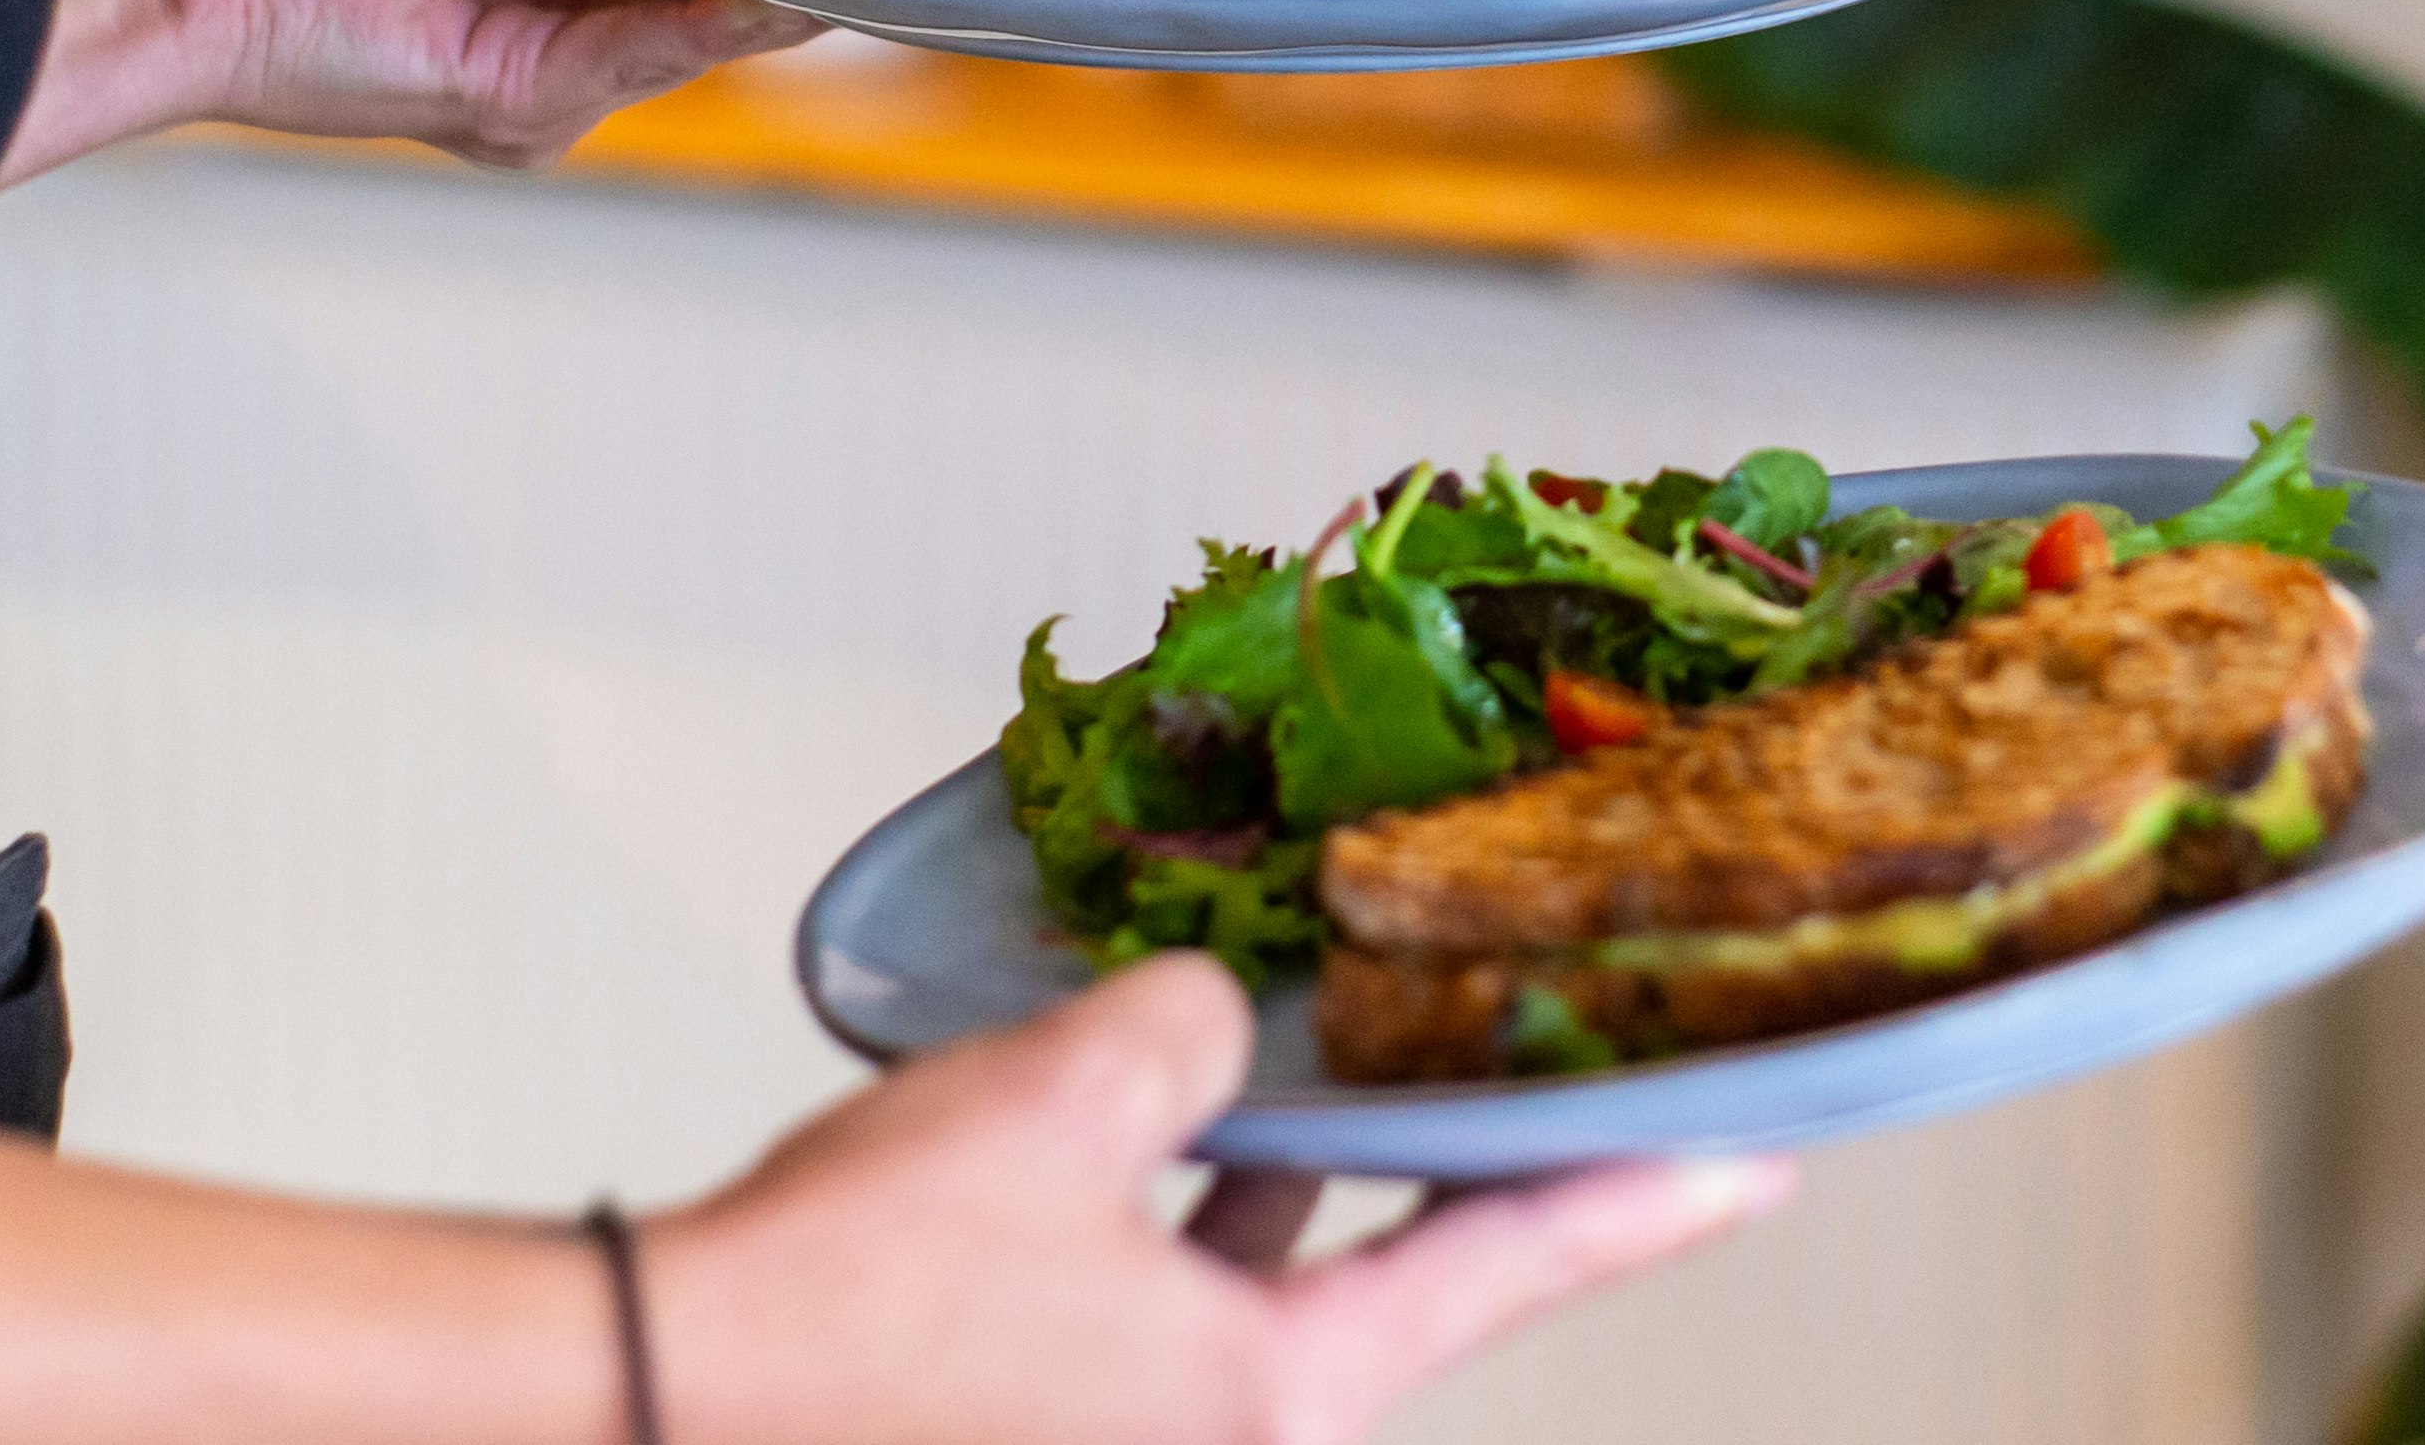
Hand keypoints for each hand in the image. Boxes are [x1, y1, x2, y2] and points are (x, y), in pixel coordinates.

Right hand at [652, 956, 1787, 1444]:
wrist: (666, 1394)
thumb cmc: (861, 1298)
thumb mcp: (1066, 1099)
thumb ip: (1184, 1034)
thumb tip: (1200, 1022)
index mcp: (1273, 1400)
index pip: (1508, 1264)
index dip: (1643, 1196)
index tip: (1757, 1166)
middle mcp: (1229, 1442)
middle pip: (1398, 1282)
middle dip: (1455, 1169)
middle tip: (1547, 1083)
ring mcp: (1136, 1436)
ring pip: (1272, 1291)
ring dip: (1297, 1180)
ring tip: (1340, 1066)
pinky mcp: (1050, 1417)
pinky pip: (1169, 1300)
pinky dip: (1184, 1211)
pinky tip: (1163, 1120)